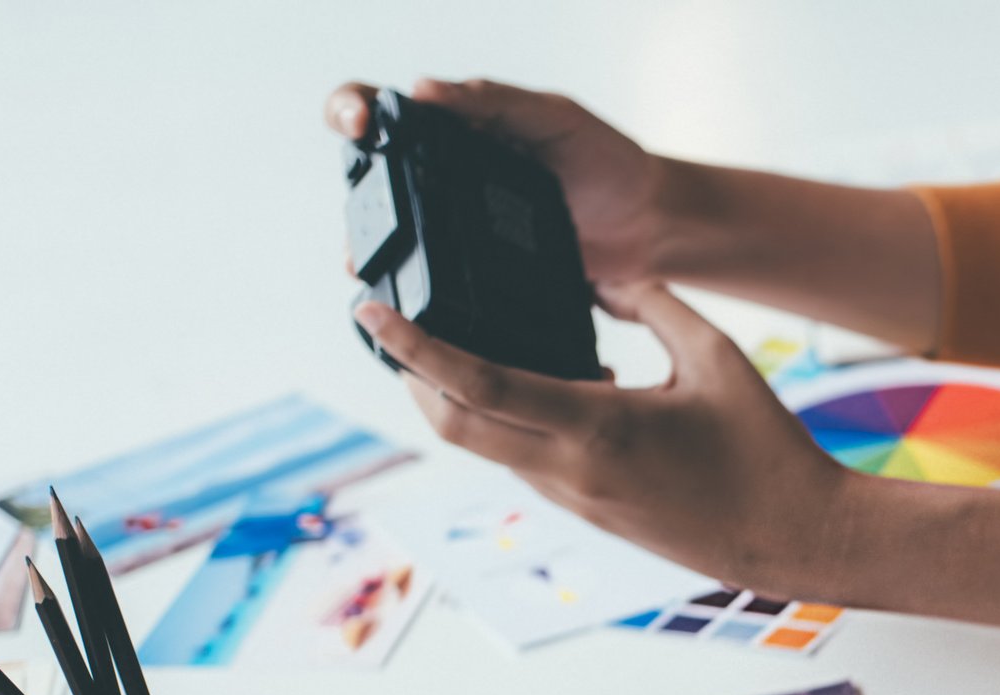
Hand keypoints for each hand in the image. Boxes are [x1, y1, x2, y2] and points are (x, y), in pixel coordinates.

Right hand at [326, 78, 668, 293]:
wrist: (648, 227)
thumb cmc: (606, 160)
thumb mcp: (553, 118)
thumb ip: (494, 102)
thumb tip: (426, 89)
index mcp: (453, 125)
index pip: (378, 107)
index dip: (351, 111)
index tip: (362, 126)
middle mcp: (443, 174)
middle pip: (369, 179)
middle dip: (353, 195)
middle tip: (362, 212)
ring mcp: (455, 225)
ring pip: (391, 236)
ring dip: (371, 249)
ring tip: (365, 266)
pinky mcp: (477, 272)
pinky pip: (433, 278)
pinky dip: (414, 287)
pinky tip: (409, 299)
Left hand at [353, 287, 851, 593]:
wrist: (797, 539)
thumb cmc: (768, 450)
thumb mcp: (717, 355)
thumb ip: (655, 303)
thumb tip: (606, 273)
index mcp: (597, 428)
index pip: (476, 385)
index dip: (413, 348)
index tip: (372, 313)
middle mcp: (571, 472)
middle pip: (454, 425)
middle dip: (411, 378)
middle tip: (393, 331)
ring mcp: (576, 501)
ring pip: (487, 446)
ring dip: (458, 401)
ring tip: (452, 348)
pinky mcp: (590, 514)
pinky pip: (526, 463)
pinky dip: (508, 423)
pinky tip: (537, 387)